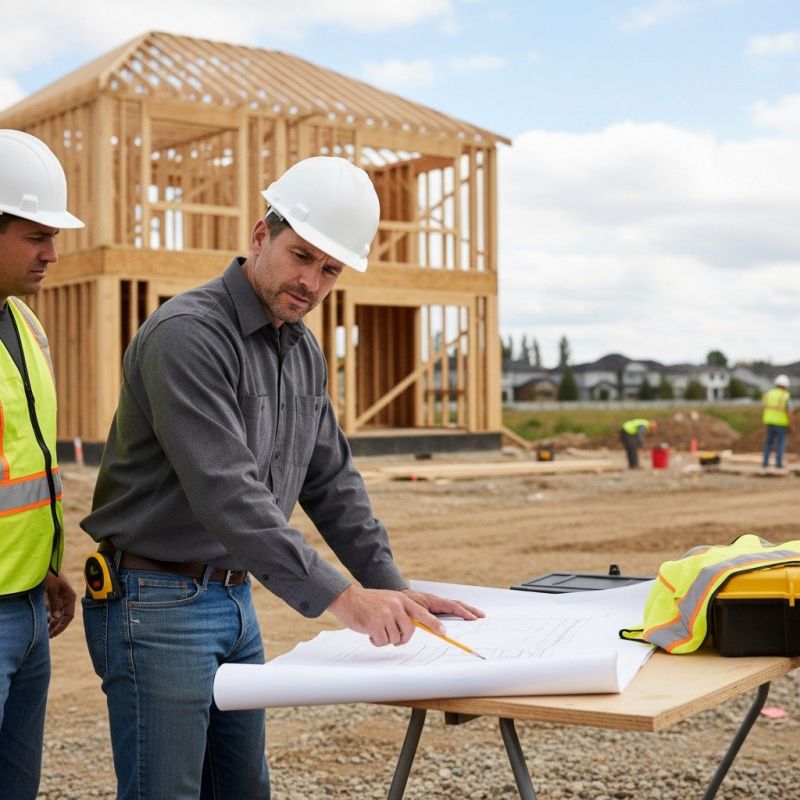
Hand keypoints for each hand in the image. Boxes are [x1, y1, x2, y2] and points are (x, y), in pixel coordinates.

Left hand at [44, 572, 75, 637]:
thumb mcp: (52, 588)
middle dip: (57, 626)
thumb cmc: (50, 574)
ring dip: (52, 622)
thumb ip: (54, 603)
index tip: (53, 634)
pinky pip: (52, 609)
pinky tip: (43, 620)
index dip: (62, 626)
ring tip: (45, 630)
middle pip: (64, 616)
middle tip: (48, 636)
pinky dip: (48, 615)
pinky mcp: (53, 595)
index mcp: (70, 596)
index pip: (69, 615)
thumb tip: (55, 617)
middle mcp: (67, 598)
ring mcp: (60, 597)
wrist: (45, 563)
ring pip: (58, 613)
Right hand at [328, 585, 449, 646]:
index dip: (434, 624)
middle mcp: (396, 605)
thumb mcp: (389, 601)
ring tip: (376, 628)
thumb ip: (401, 612)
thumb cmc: (368, 603)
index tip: (444, 632)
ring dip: (386, 638)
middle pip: (409, 631)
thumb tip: (411, 629)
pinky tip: (370, 631)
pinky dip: (376, 641)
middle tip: (391, 635)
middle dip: (401, 638)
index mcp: (401, 599)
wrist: (347, 599)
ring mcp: (386, 614)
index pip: (422, 613)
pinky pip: (383, 641)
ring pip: (395, 638)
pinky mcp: (375, 624)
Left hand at [401, 589, 484, 621]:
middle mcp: (436, 602)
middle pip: (456, 605)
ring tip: (477, 616)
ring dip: (466, 611)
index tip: (472, 618)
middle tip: (482, 616)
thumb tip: (439, 630)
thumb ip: (424, 620)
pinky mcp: (434, 608)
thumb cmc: (402, 605)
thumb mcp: (412, 613)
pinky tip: (463, 619)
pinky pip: (448, 610)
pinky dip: (458, 613)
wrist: (395, 600)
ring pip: (454, 607)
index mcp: (432, 601)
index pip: (451, 606)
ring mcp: (436, 604)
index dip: (462, 612)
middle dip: (470, 610)